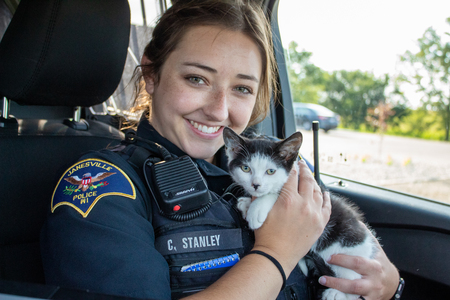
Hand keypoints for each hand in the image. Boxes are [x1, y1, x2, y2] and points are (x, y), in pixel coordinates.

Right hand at [253, 160, 331, 274]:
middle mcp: (303, 204)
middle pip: (307, 180)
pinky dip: (326, 197)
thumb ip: (261, 195)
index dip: (291, 168)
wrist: (276, 255)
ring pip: (318, 191)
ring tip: (310, 177)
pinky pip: (327, 206)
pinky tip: (324, 192)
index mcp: (288, 199)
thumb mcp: (259, 211)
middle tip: (302, 164)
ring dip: (314, 182)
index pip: (292, 176)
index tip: (292, 163)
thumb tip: (262, 184)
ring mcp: (314, 214)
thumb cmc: (266, 235)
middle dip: (304, 169)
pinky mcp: (320, 224)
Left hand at [318, 231, 398, 299]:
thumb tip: (353, 220)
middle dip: (337, 282)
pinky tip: (332, 296)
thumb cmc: (379, 262)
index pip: (357, 263)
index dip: (342, 261)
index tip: (329, 257)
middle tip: (322, 277)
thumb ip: (364, 237)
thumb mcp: (375, 249)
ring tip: (323, 284)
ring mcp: (370, 294)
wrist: (392, 282)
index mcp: (374, 267)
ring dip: (337, 292)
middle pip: (355, 285)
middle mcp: (373, 282)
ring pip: (354, 297)